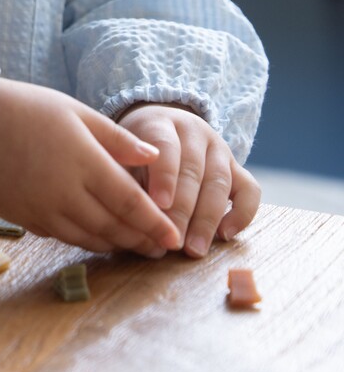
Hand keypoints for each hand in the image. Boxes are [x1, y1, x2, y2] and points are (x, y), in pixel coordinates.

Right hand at [0, 80, 181, 256]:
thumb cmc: (27, 110)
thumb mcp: (76, 111)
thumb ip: (117, 139)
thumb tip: (155, 158)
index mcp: (84, 163)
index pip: (131, 203)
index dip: (156, 224)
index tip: (175, 237)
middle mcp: (66, 194)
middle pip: (114, 228)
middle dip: (142, 240)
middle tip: (163, 248)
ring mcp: (44, 211)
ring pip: (90, 239)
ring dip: (117, 245)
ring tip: (137, 246)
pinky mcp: (26, 220)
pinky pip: (65, 237)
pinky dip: (87, 241)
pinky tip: (99, 237)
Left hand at [117, 103, 260, 256]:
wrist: (160, 128)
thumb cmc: (133, 152)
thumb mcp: (122, 155)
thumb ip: (126, 178)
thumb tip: (131, 214)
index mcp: (160, 122)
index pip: (165, 146)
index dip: (164, 176)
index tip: (158, 205)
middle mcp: (194, 131)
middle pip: (193, 169)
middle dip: (183, 209)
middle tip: (172, 241)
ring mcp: (219, 148)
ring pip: (220, 181)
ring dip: (207, 219)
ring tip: (194, 249)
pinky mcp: (237, 167)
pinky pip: (250, 190)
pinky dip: (242, 214)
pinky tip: (225, 236)